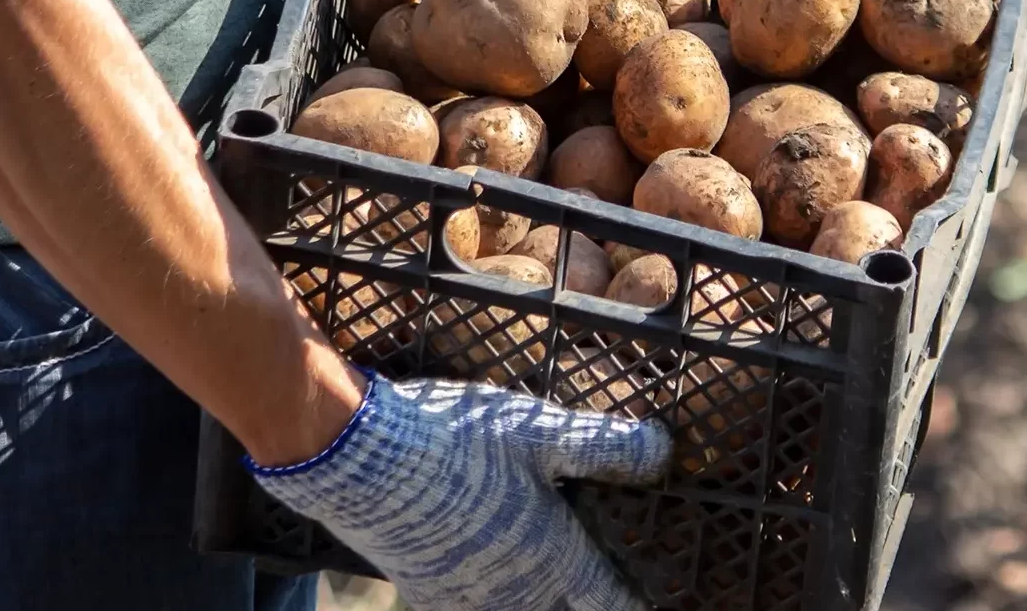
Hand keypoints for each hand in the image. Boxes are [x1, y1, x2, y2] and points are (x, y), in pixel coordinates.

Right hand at [250, 373, 671, 610]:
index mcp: (555, 562)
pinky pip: (465, 608)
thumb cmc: (459, 445)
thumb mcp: (544, 434)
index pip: (608, 603)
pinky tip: (485, 582)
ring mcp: (464, 599)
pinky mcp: (420, 590)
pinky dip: (484, 600)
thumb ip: (608, 447)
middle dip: (580, 603)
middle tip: (592, 588)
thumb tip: (664, 452)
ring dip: (535, 601)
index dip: (632, 603)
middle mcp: (514, 594)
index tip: (646, 601)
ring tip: (542, 583)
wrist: (362, 463)